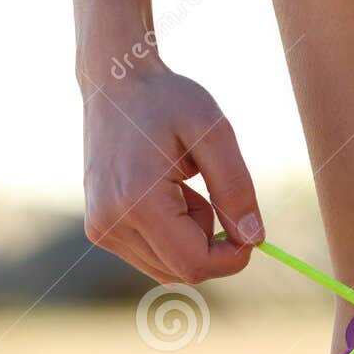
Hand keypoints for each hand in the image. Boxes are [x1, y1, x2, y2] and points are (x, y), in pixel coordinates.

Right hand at [81, 63, 262, 283]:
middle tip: (210, 193)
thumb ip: (236, 187)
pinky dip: (171, 234)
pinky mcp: (99, 228)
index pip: (194, 264)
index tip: (250, 230)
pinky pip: (151, 255)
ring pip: (167, 267)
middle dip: (211, 243)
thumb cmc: (166, 100)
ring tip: (184, 187)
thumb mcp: (214, 131)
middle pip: (182, 271)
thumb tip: (254, 239)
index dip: (232, 258)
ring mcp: (100, 229)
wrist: (115, 82)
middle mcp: (111, 223)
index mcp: (138, 202)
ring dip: (191, 238)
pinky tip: (166, 192)